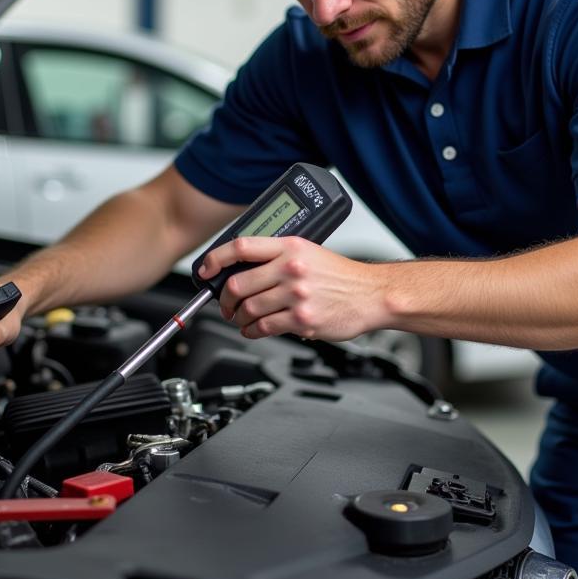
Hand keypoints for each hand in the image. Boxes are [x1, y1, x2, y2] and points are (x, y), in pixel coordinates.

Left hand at [196, 236, 383, 340]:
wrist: (371, 294)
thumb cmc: (342, 276)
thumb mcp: (309, 252)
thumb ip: (278, 257)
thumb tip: (243, 268)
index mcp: (290, 247)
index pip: (241, 247)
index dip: (215, 259)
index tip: (206, 269)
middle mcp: (291, 268)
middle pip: (237, 284)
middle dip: (225, 299)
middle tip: (226, 304)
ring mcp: (296, 295)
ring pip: (248, 309)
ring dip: (238, 318)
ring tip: (241, 319)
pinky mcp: (301, 319)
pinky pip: (264, 328)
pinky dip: (251, 331)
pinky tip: (253, 329)